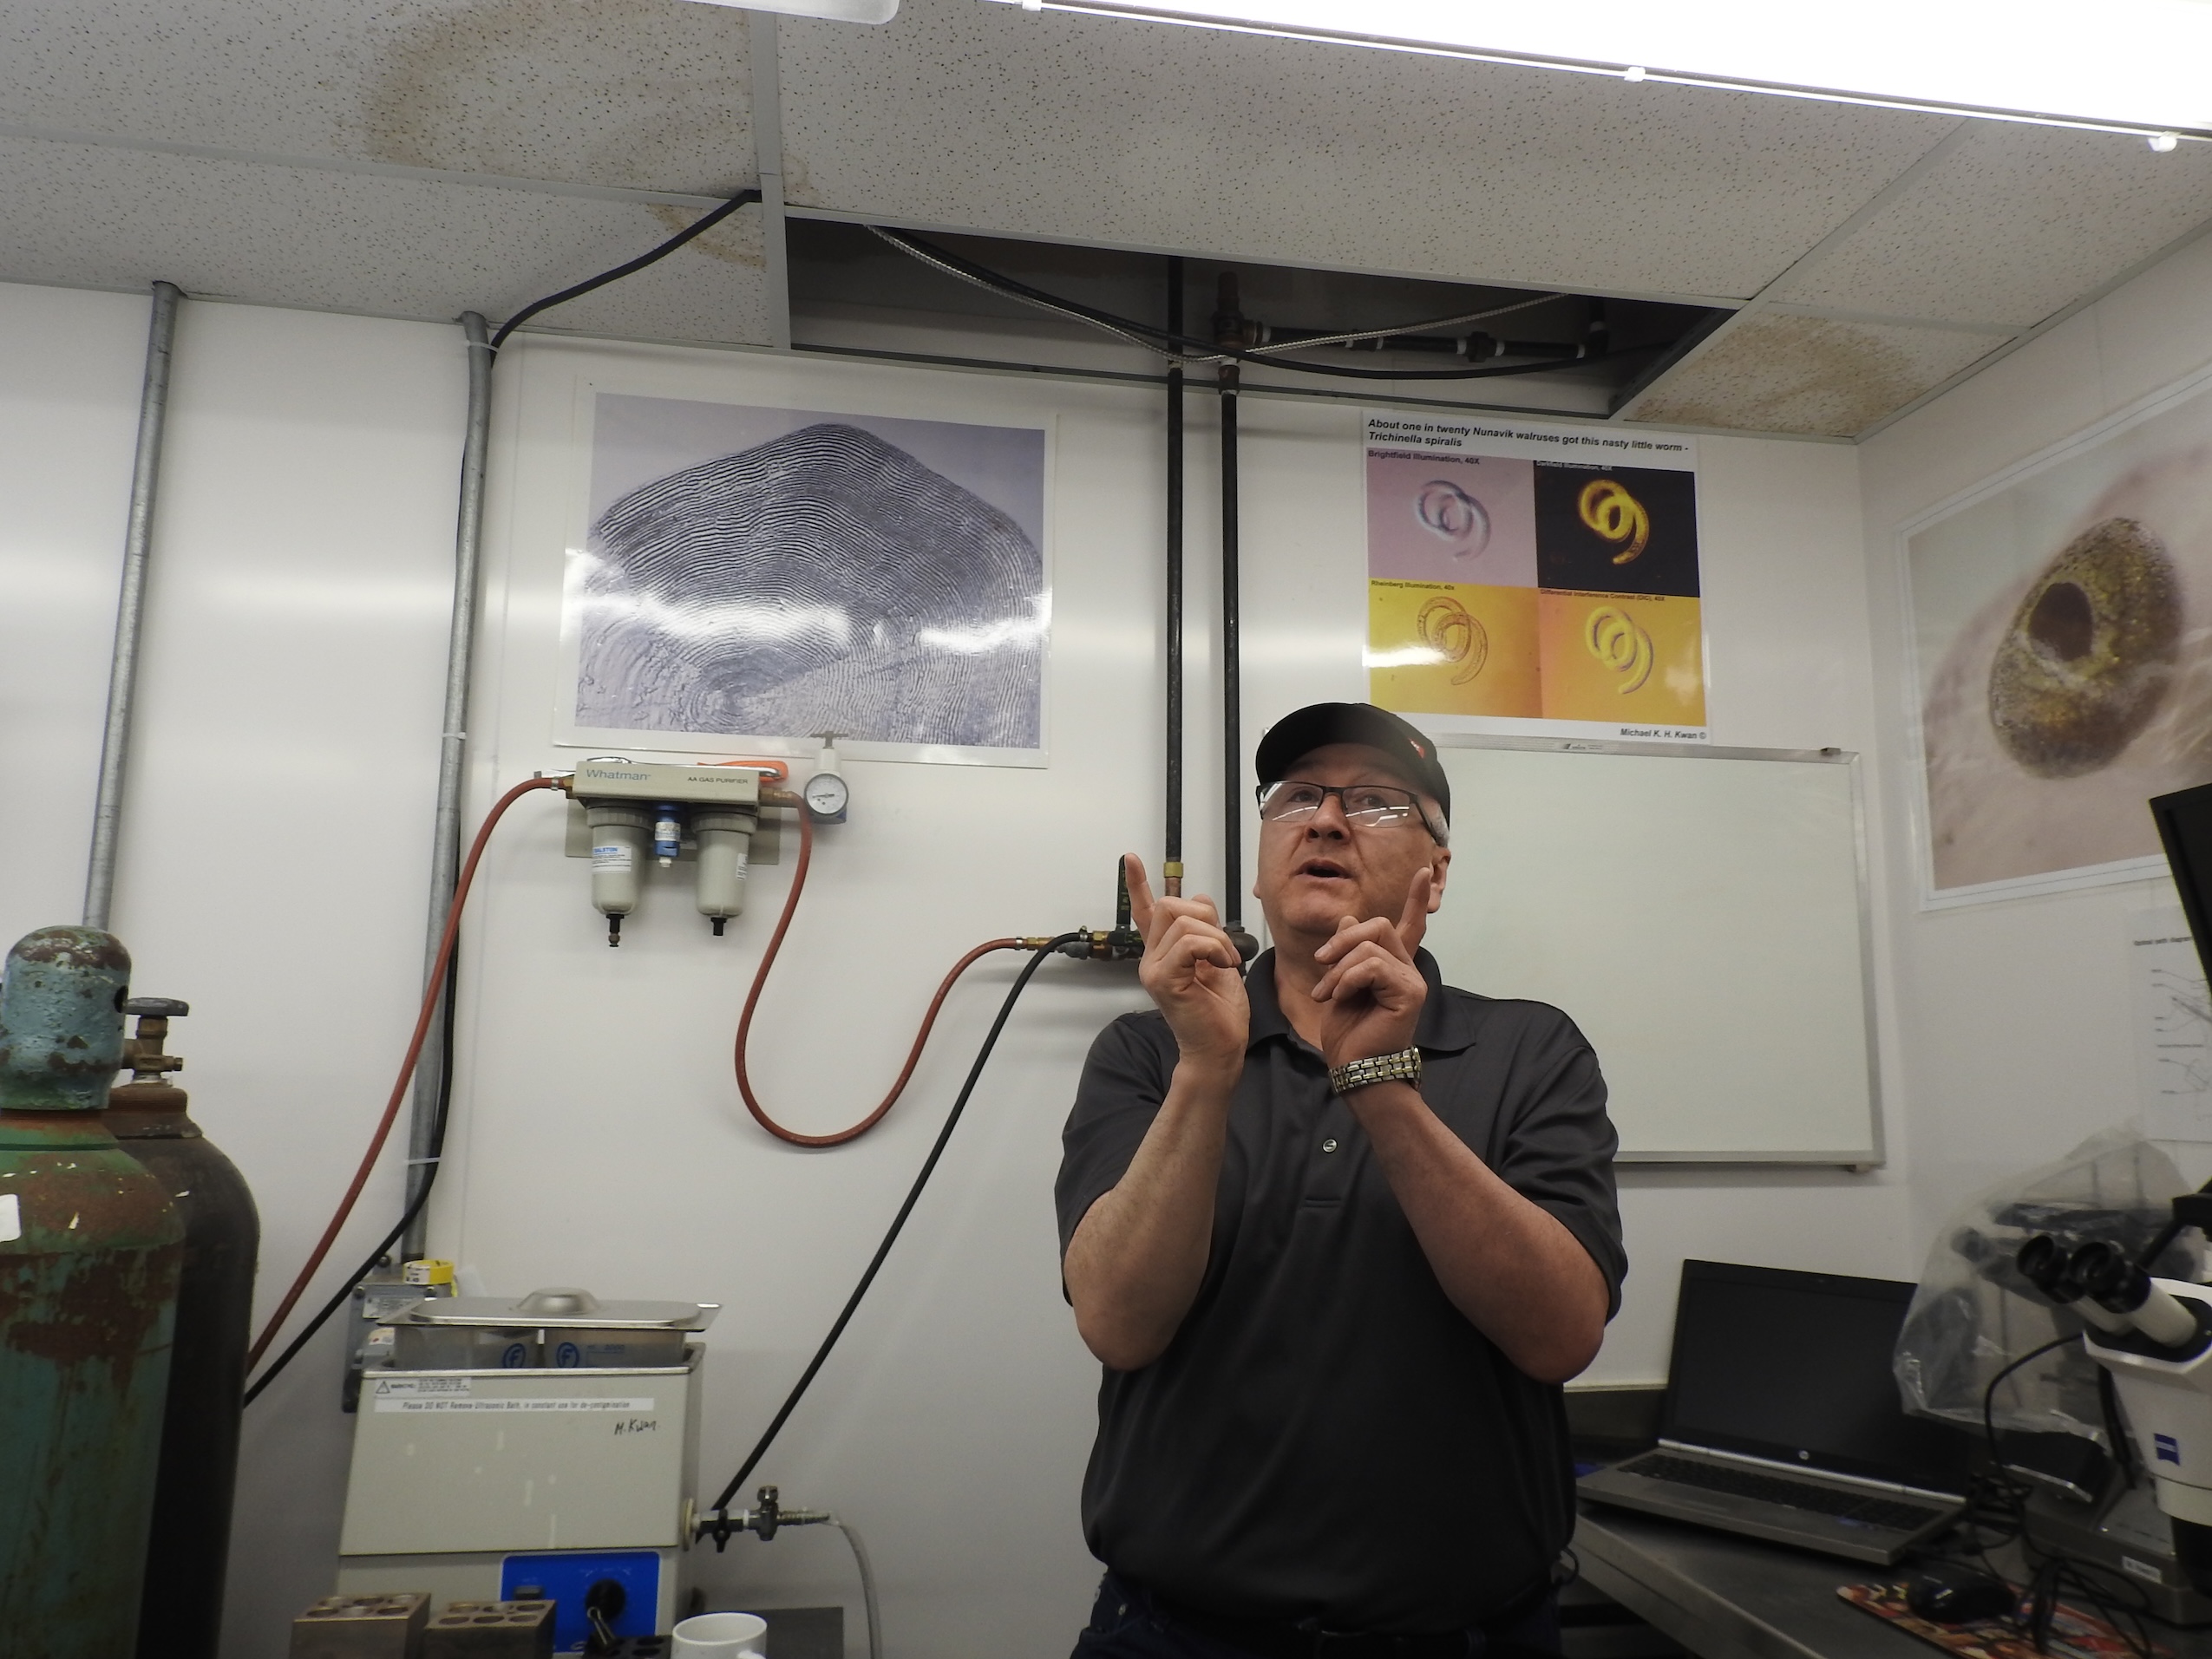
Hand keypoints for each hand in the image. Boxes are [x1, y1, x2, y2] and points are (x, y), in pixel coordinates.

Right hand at [1126, 855, 1248, 1076]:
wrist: (1220, 1050)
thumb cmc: (1220, 1014)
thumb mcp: (1219, 960)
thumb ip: (1206, 931)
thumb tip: (1200, 898)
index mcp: (1164, 953)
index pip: (1146, 912)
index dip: (1138, 884)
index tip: (1131, 859)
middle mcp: (1152, 959)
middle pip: (1172, 905)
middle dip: (1207, 918)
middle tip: (1223, 950)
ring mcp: (1154, 969)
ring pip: (1185, 922)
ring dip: (1217, 939)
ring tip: (1226, 964)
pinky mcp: (1163, 980)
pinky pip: (1190, 943)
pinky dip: (1214, 949)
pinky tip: (1222, 967)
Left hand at [1310, 868, 1431, 1072]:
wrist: (1355, 1068)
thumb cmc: (1348, 1034)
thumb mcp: (1339, 986)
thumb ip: (1346, 954)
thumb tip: (1346, 921)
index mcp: (1393, 967)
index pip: (1409, 926)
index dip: (1416, 900)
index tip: (1423, 872)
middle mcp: (1407, 970)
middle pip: (1378, 925)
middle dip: (1342, 940)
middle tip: (1320, 964)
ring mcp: (1411, 981)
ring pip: (1370, 946)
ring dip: (1338, 968)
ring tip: (1328, 995)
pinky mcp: (1409, 993)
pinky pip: (1372, 966)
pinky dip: (1347, 979)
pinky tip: (1340, 998)